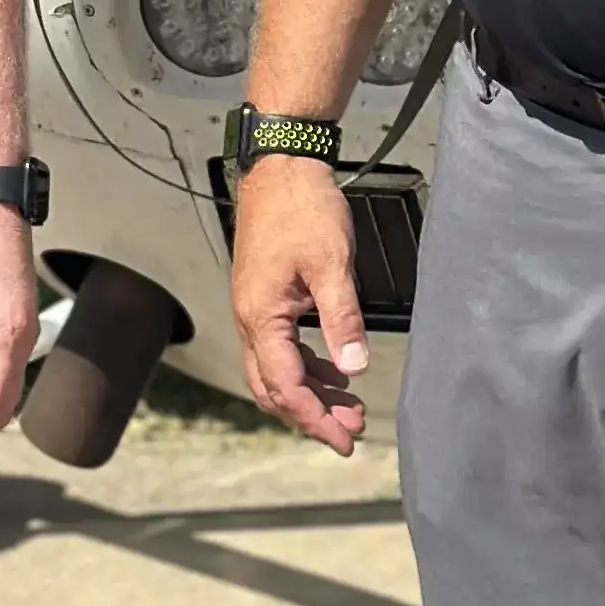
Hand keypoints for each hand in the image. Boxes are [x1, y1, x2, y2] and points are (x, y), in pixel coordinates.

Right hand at [231, 158, 369, 456]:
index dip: (315, 419)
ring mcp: (254, 308)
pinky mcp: (265, 297)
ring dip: (310, 393)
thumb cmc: (303, 208)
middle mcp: (250, 319)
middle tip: (350, 432)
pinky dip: (306, 367)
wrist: (282, 165)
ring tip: (350, 407)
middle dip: (311, 415)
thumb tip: (354, 367)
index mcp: (261, 316)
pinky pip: (280, 348)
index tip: (343, 440)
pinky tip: (334, 370)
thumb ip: (343, 318)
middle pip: (274, 388)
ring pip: (276, 370)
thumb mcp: (331, 263)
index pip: (286, 386)